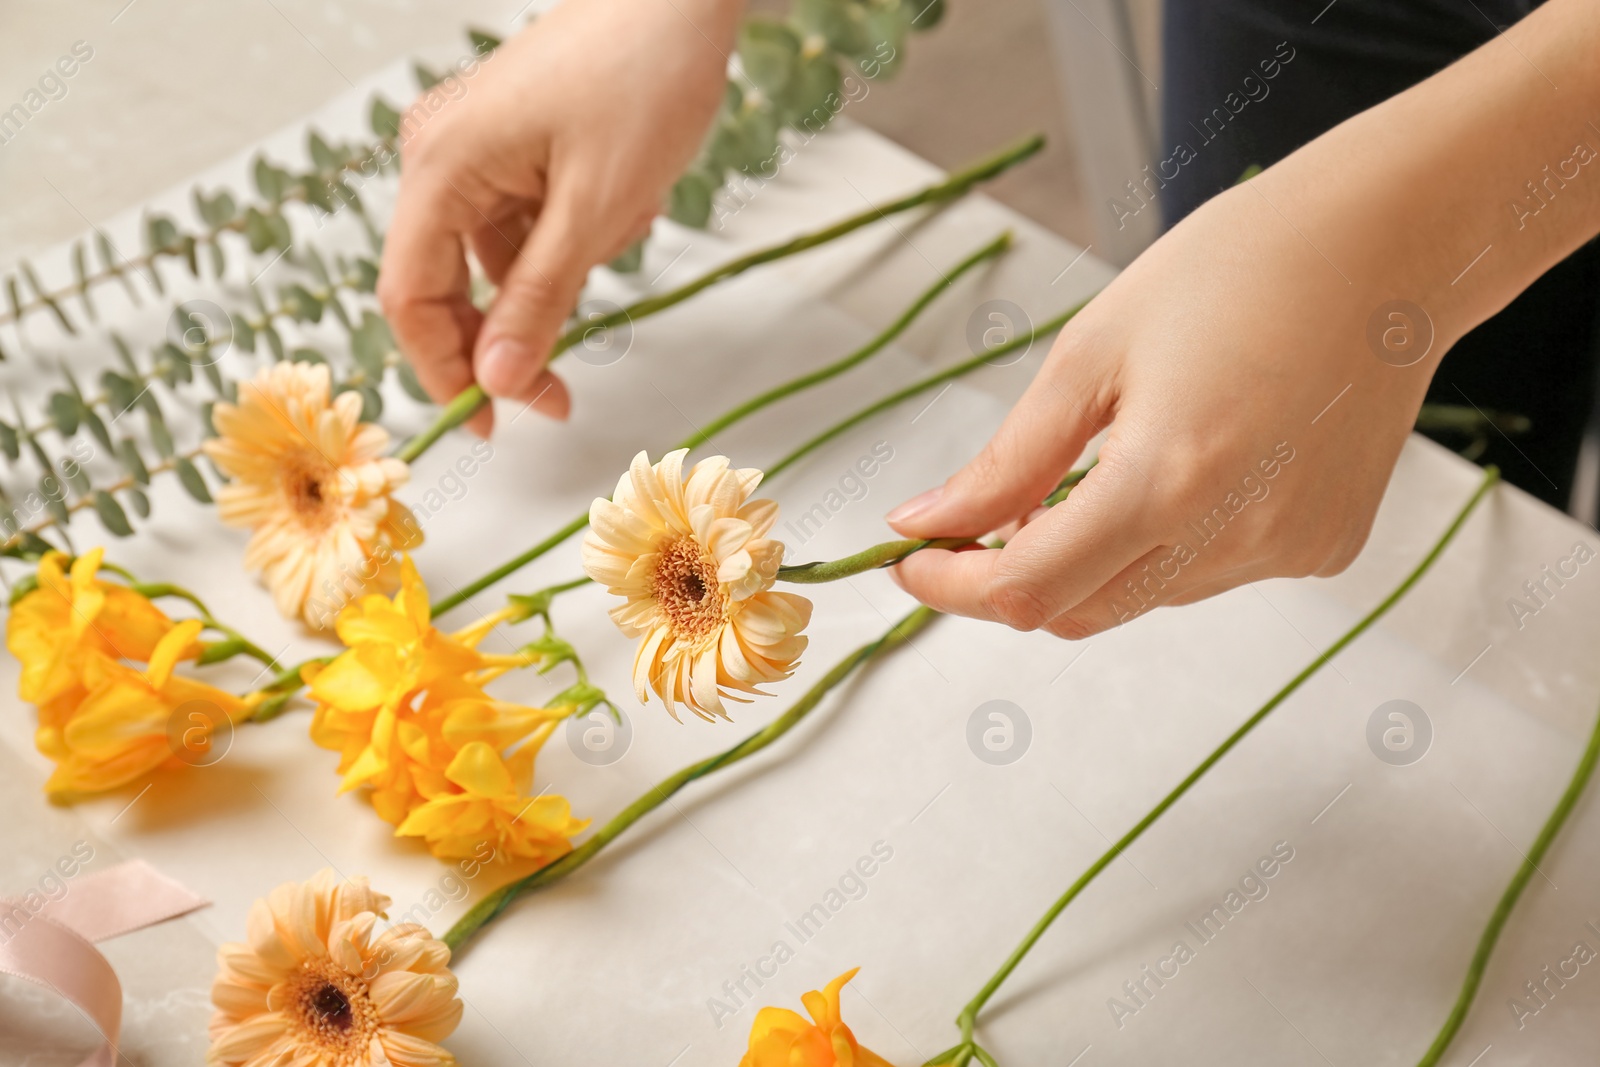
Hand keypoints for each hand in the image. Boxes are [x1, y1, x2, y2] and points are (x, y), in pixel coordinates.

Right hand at [378, 0, 741, 433]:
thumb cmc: (641, 79)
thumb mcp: (595, 209)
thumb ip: (540, 299)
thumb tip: (499, 381)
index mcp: (439, 167)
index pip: (410, 297)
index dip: (444, 372)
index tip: (493, 425)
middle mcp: (440, 158)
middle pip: (448, 285)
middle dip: (512, 335)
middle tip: (563, 392)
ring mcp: (476, 152)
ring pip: (499, 262)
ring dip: (561, 276)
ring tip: (626, 220)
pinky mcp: (513, 149)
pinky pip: (529, 226)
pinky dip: (576, 239)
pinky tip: (626, 202)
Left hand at [885, 0, 1599, 638]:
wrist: (1391, 245)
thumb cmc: (1239, 268)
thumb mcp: (1092, 352)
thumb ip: (1008, 462)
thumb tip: (928, 523)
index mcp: (1167, 480)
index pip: (1028, 589)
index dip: (954, 588)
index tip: (910, 560)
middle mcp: (1236, 536)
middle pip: (1080, 610)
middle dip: (1012, 577)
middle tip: (975, 521)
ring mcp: (1288, 552)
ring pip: (1143, 597)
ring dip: (1093, 557)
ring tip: (1098, 465)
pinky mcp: (1325, 548)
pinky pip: (1211, 574)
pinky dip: (1168, 543)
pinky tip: (1187, 464)